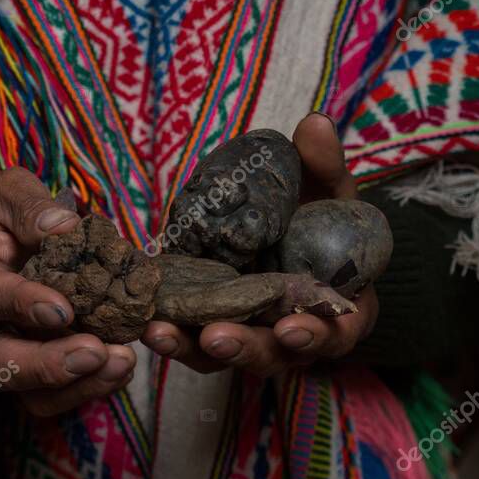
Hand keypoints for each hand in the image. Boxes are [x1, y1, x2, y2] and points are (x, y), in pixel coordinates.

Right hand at [0, 168, 135, 414]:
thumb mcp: (0, 192)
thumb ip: (28, 205)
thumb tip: (66, 227)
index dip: (22, 306)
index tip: (62, 310)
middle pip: (0, 363)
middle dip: (50, 366)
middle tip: (97, 351)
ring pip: (28, 392)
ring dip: (77, 385)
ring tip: (121, 362)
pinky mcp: (26, 367)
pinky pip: (52, 394)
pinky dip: (90, 387)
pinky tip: (121, 366)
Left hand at [141, 114, 377, 376]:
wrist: (287, 233)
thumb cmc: (321, 220)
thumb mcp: (328, 192)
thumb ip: (324, 166)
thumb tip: (314, 123)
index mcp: (335, 312)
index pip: (331, 334)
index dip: (313, 335)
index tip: (292, 328)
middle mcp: (290, 336)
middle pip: (269, 355)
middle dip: (244, 348)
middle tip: (217, 337)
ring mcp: (246, 337)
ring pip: (220, 356)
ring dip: (190, 347)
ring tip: (160, 333)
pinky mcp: (206, 328)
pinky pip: (188, 339)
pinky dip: (168, 334)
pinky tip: (143, 320)